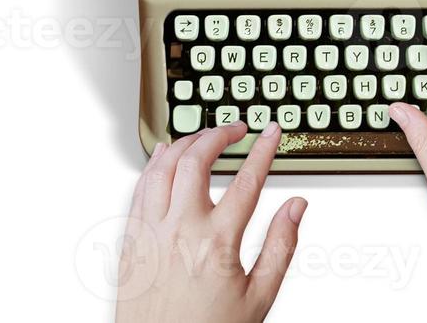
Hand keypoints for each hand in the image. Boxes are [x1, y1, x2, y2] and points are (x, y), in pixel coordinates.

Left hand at [115, 122, 305, 322]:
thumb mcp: (258, 298)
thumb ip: (281, 247)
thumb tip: (296, 207)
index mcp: (217, 242)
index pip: (247, 179)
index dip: (262, 149)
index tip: (270, 133)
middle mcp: (180, 229)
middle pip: (197, 159)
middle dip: (219, 134)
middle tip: (236, 128)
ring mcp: (151, 232)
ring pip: (163, 166)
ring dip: (185, 142)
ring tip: (203, 136)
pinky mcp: (130, 240)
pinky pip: (140, 188)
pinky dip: (155, 164)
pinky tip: (165, 157)